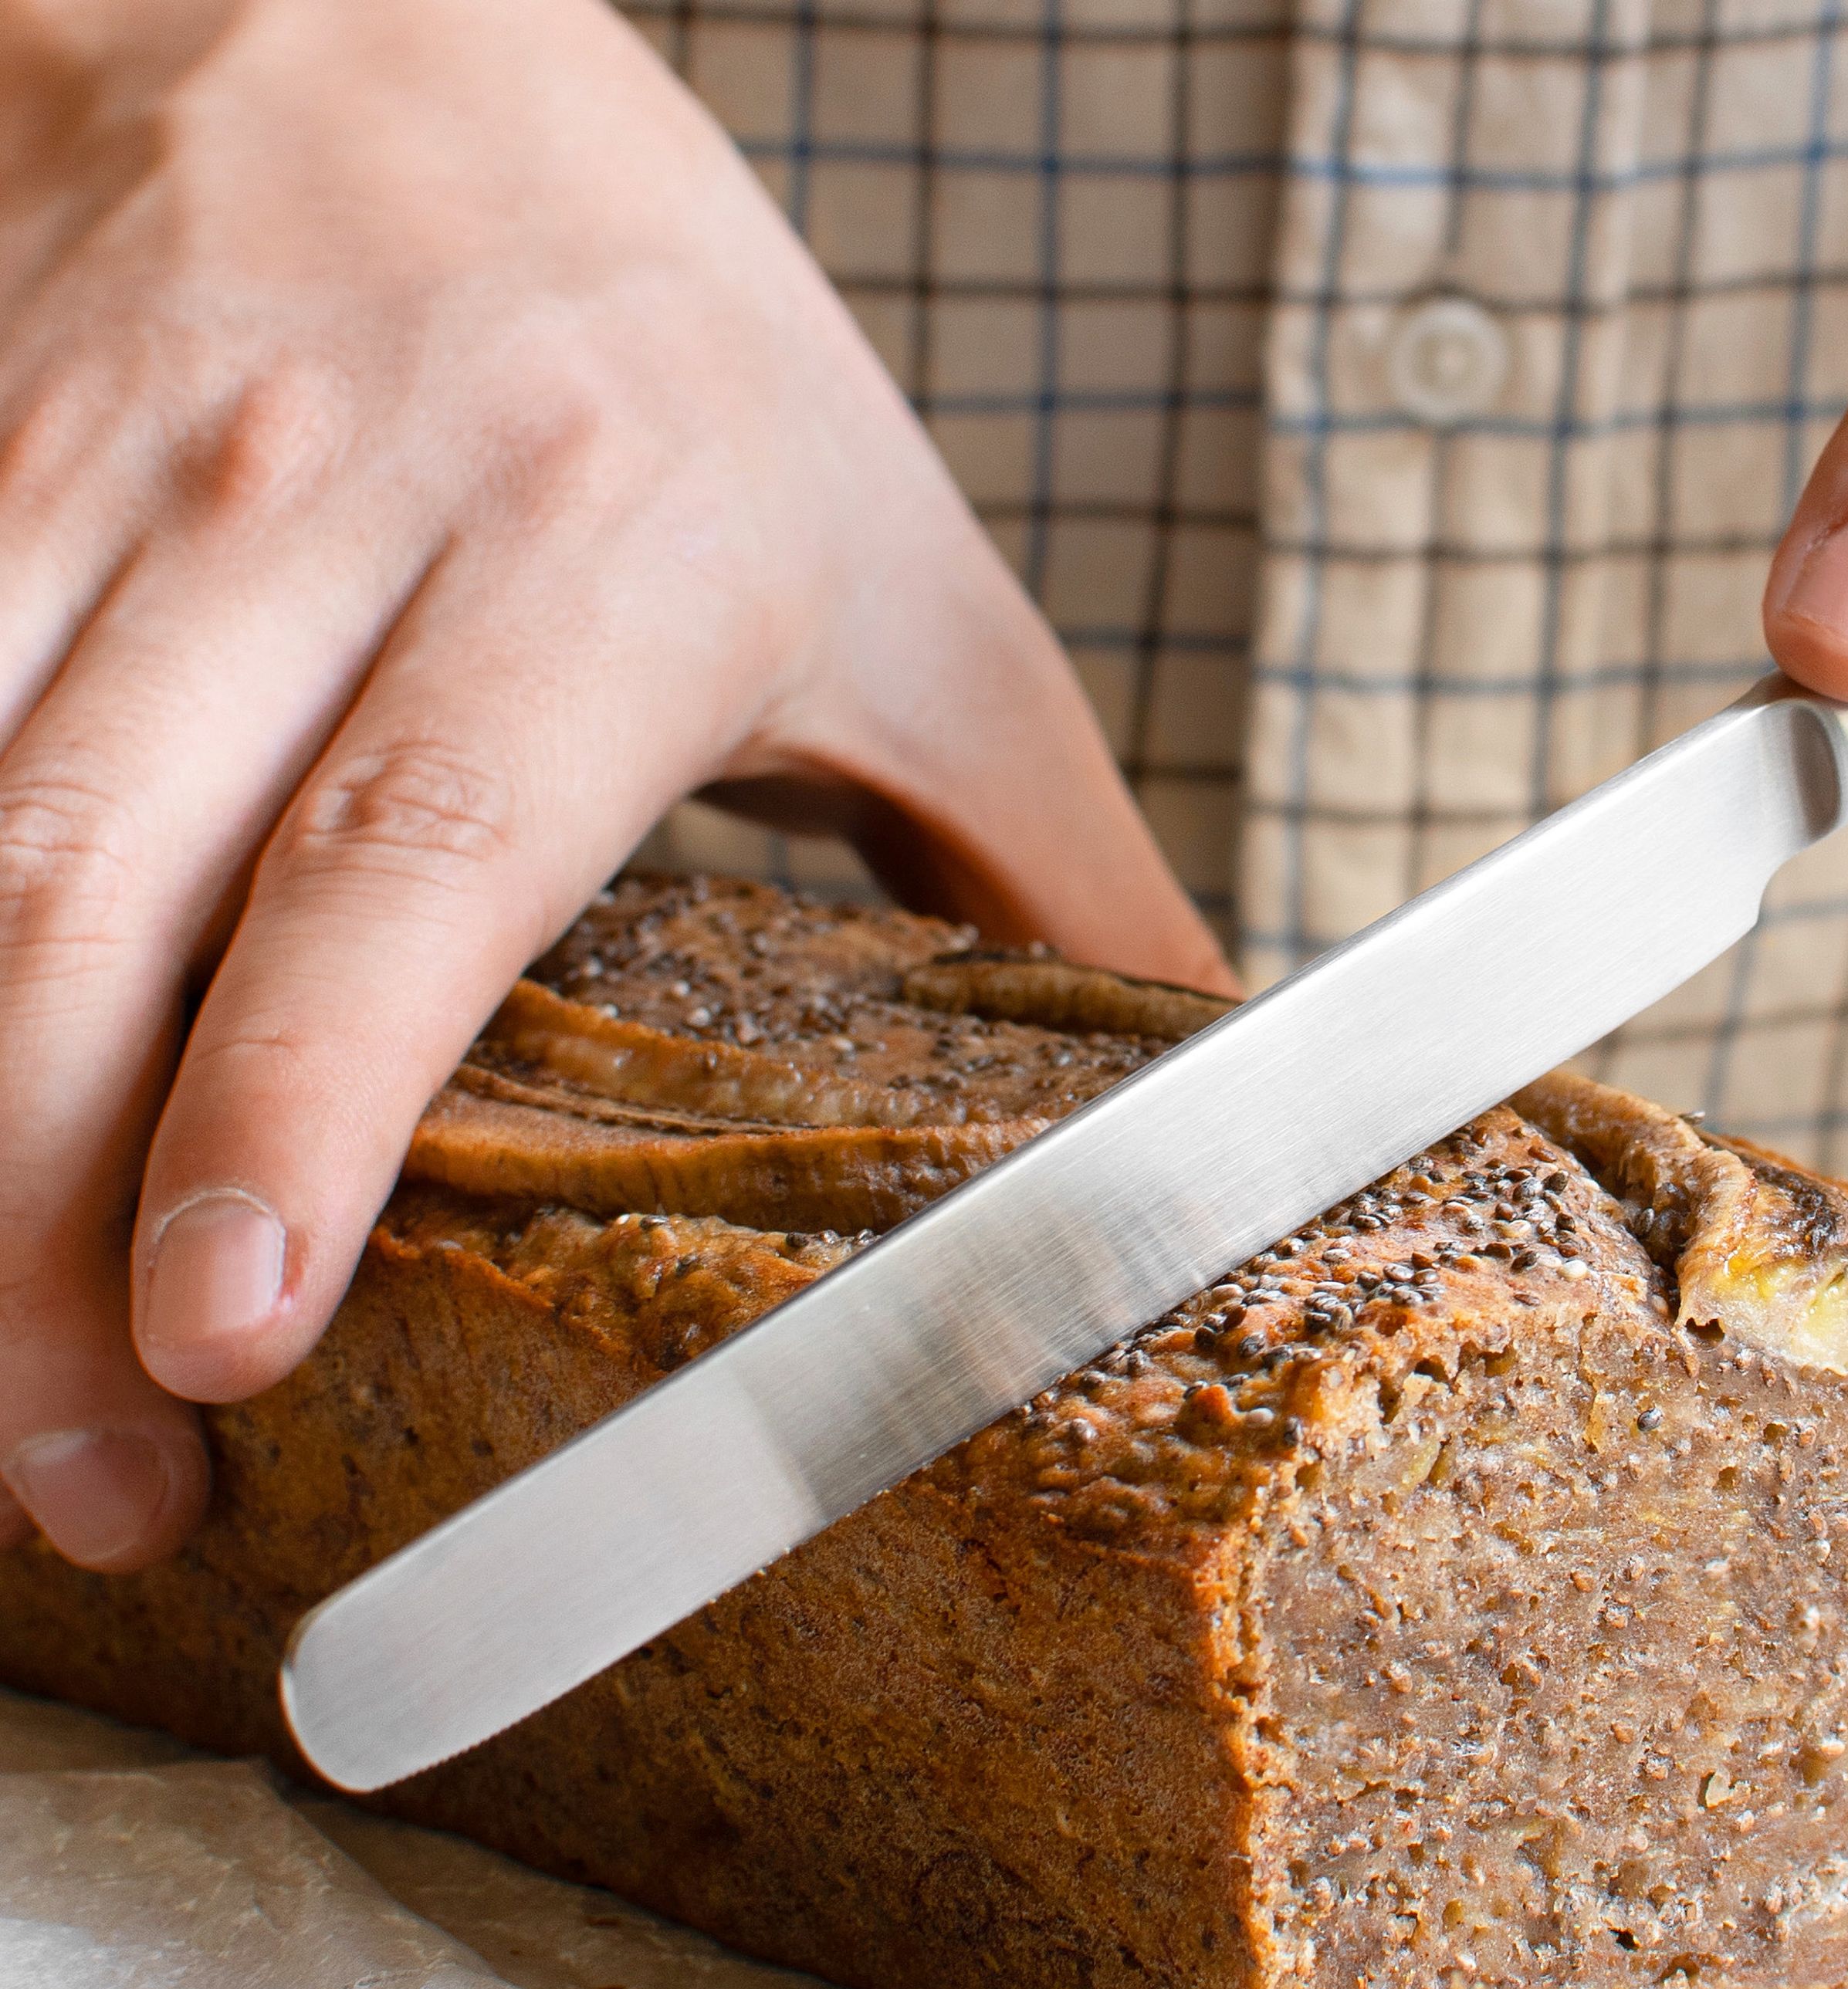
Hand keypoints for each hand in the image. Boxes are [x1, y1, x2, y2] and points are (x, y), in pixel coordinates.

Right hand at [0, 0, 1229, 1575]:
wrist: (369, 12)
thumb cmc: (689, 361)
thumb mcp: (928, 599)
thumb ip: (1059, 875)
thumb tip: (1227, 1118)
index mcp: (599, 556)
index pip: (416, 852)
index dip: (304, 1097)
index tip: (231, 1328)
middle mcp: (316, 509)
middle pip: (115, 890)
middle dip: (52, 1215)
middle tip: (95, 1480)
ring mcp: (96, 484)